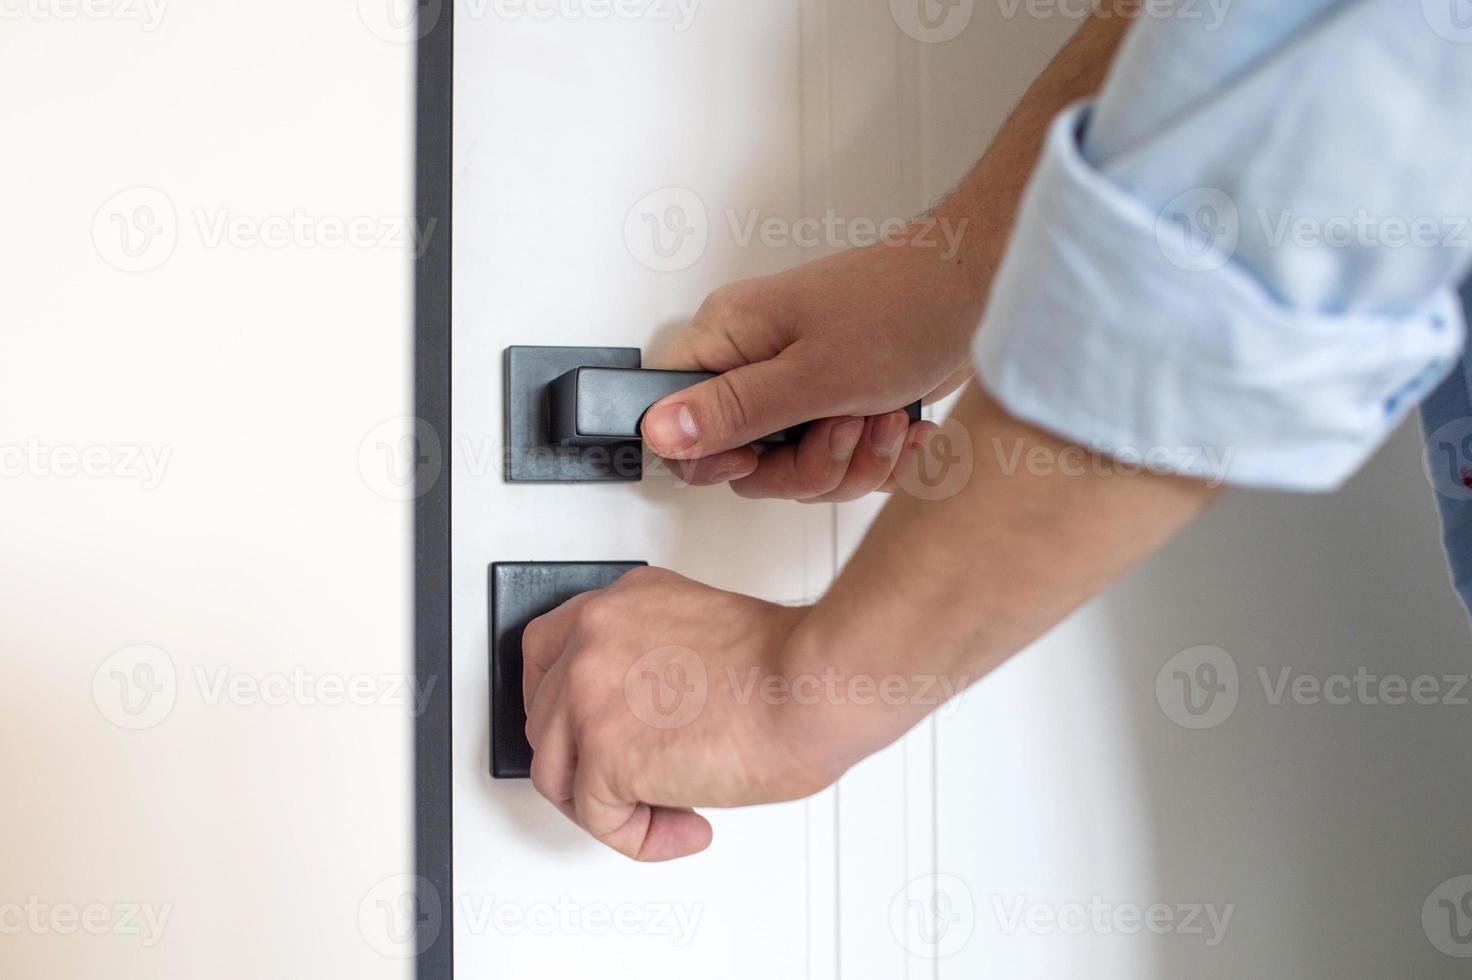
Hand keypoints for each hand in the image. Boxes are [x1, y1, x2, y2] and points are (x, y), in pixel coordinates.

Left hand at [521, 567, 835, 860]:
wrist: (811, 686)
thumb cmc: (789, 668)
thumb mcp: (701, 635)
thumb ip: (658, 664)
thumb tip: (652, 720)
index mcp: (623, 605)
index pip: (549, 652)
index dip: (560, 705)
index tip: (584, 732)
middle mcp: (596, 640)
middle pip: (545, 718)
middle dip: (586, 764)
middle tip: (636, 786)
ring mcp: (590, 695)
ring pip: (557, 773)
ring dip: (608, 806)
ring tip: (666, 813)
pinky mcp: (605, 753)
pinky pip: (598, 819)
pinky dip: (640, 839)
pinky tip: (684, 829)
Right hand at [639, 223, 986, 499]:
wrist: (981, 290)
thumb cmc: (905, 308)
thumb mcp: (813, 374)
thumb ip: (732, 411)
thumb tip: (658, 432)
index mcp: (728, 339)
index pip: (674, 416)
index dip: (708, 455)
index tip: (757, 458)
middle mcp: (756, 362)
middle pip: (746, 461)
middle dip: (807, 465)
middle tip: (845, 430)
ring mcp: (799, 385)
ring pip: (798, 468)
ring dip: (854, 462)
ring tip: (886, 421)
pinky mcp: (839, 402)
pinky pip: (840, 461)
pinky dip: (878, 458)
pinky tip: (905, 429)